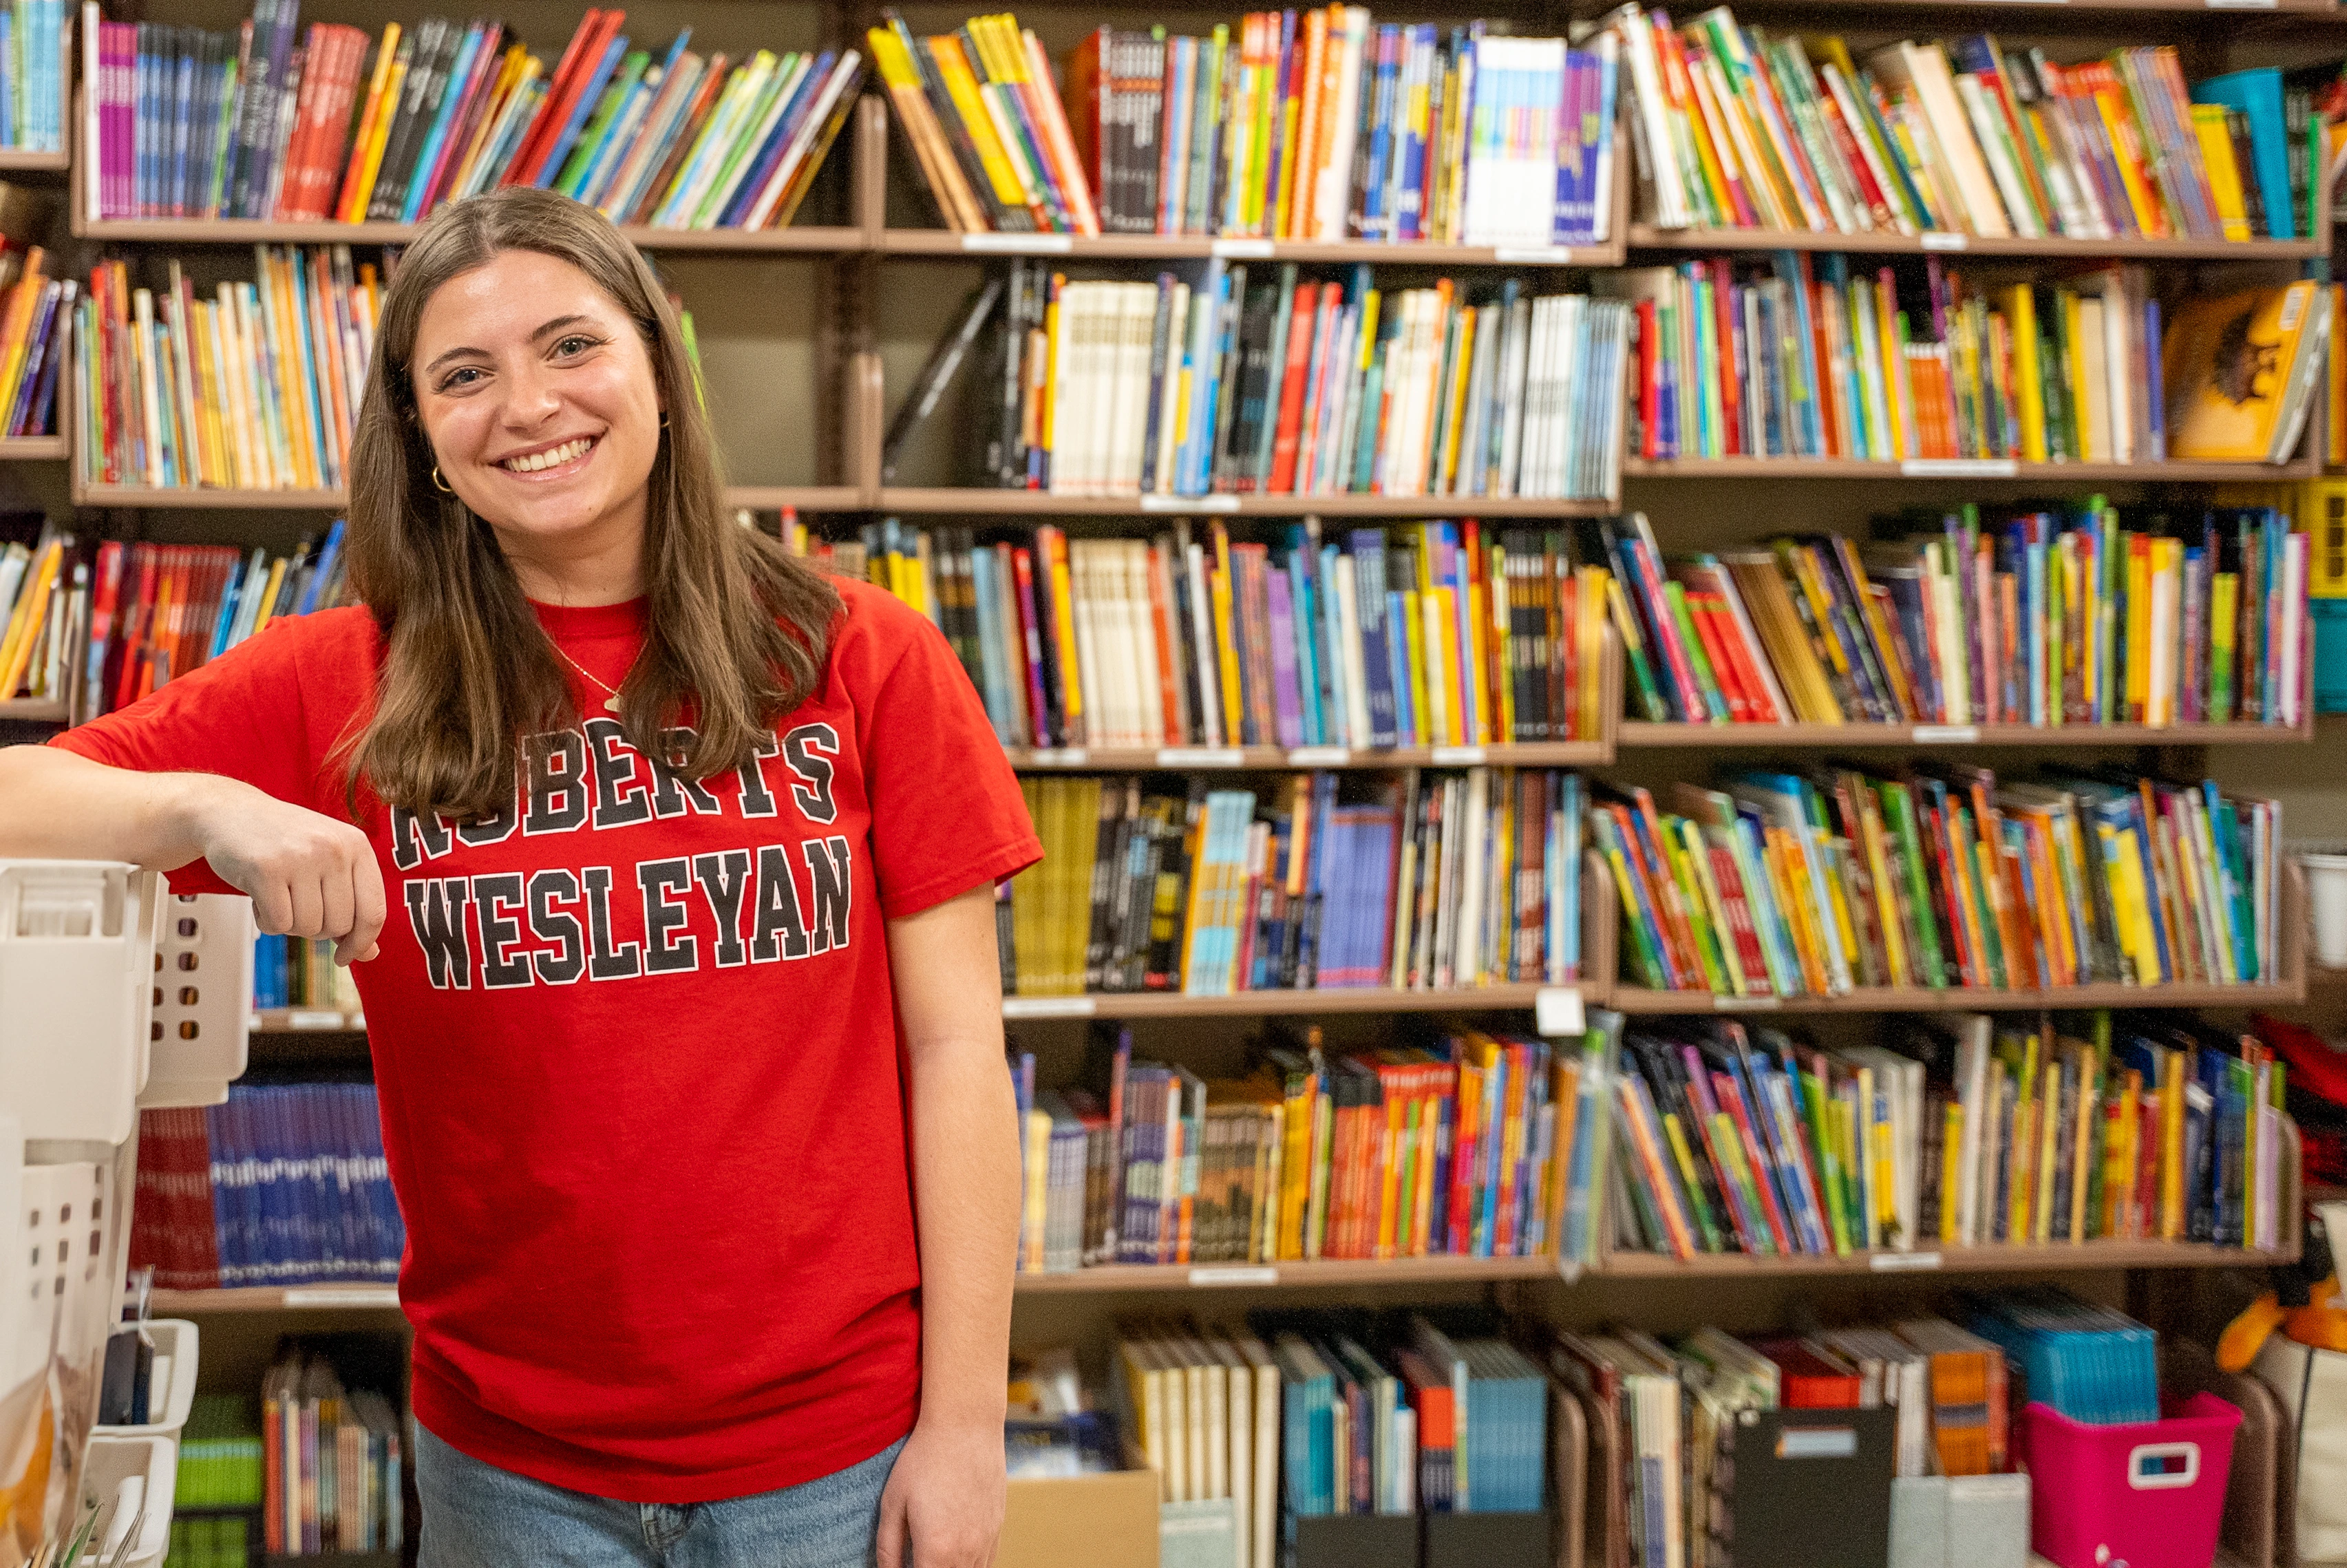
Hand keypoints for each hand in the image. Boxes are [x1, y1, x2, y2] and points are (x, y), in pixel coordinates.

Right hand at [186, 774, 385, 964]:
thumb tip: (370, 954)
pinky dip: (266, 921)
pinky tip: (259, 898)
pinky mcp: (266, 869)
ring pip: (308, 928)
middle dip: (316, 928)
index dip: (361, 943)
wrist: (229, 813)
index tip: (345, 957)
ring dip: (289, 924)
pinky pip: (278, 924)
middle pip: (338, 925)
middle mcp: (334, 848)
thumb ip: (353, 906)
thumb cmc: (284, 842)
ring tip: (278, 896)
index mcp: (357, 845)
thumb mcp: (328, 864)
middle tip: (296, 905)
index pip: (373, 912)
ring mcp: (301, 857)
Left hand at [875, 1419, 1005, 1567]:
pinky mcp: (997, 1527)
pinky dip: (970, 1566)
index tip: (904, 1565)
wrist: (966, 1426)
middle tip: (915, 1556)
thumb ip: (888, 1548)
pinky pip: (987, 1564)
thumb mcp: (893, 1502)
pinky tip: (955, 1556)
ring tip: (935, 1554)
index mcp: (936, 1551)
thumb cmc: (924, 1460)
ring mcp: (985, 1541)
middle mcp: (966, 1553)